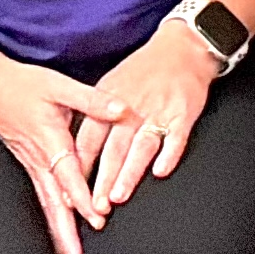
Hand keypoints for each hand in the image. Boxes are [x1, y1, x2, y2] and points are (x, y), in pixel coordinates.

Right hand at [0, 56, 123, 253]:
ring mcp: (33, 168)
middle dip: (65, 233)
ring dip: (58, 234)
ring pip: (47, 207)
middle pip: (54, 204)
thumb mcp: (61, 86)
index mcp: (51, 142)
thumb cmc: (24, 86)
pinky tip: (58, 236)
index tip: (96, 215)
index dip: (81, 197)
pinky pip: (43, 200)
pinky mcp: (31, 168)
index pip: (68, 176)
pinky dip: (51, 221)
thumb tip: (121, 109)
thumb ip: (93, 99)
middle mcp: (40, 161)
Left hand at [87, 24, 223, 209]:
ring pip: (140, 147)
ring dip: (129, 172)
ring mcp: (158, 112)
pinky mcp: (184, 114)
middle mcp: (131, 109)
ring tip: (119, 195)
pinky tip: (161, 171)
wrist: (183, 48)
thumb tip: (78, 148)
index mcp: (108, 103)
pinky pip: (176, 137)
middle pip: (113, 149)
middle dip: (102, 179)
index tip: (71, 190)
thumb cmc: (145, 69)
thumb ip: (96, 115)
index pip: (89, 140)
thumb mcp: (111, 84)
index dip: (79, 166)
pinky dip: (169, 154)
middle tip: (95, 205)